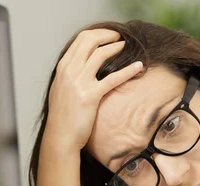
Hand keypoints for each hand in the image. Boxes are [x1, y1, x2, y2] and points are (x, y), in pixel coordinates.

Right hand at [45, 29, 142, 152]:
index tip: (110, 35)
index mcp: (63, 68)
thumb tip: (84, 66)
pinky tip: (139, 66)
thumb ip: (71, 75)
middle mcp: (69, 71)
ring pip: (100, 54)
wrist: (61, 136)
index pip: (81, 40)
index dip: (98, 33)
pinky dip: (128, 70)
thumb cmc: (64, 116)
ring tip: (127, 46)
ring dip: (116, 47)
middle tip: (120, 36)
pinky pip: (113, 78)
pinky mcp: (90, 96)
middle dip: (107, 35)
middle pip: (90, 41)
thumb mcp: (62, 90)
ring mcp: (79, 83)